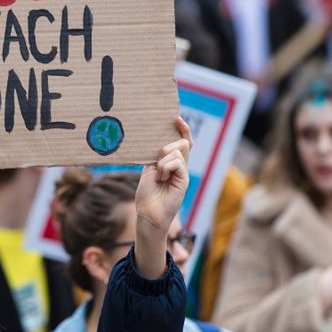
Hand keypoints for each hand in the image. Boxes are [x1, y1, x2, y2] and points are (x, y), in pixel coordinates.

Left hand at [133, 116, 191, 278]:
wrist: (148, 213)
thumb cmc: (146, 195)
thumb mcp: (148, 170)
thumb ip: (156, 157)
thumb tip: (161, 144)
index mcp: (171, 163)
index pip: (182, 142)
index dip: (182, 130)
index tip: (176, 117)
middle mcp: (180, 167)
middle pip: (181, 143)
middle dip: (166, 147)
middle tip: (156, 163)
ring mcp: (183, 173)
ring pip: (177, 151)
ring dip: (162, 161)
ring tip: (159, 176)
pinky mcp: (184, 180)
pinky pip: (177, 161)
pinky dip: (166, 167)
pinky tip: (162, 178)